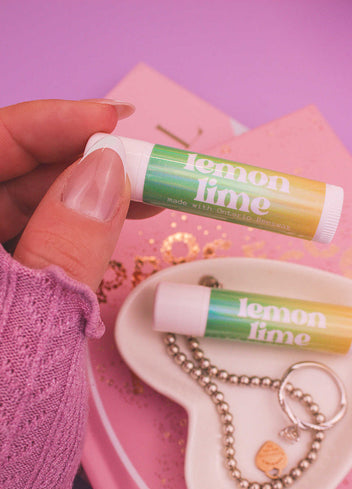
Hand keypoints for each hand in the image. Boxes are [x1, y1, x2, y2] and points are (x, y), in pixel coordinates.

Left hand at [0, 99, 157, 290]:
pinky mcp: (3, 280)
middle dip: (81, 164)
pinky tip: (113, 227)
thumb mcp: (36, 314)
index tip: (111, 118)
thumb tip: (108, 174)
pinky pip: (34, 242)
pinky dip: (75, 234)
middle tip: (140, 164)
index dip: (52, 123)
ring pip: (28, 209)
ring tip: (145, 196)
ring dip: (88, 200)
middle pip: (15, 173)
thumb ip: (67, 246)